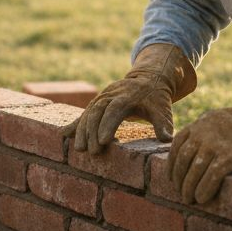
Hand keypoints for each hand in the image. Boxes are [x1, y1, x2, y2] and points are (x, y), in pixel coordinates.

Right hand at [63, 43, 194, 152]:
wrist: (148, 78)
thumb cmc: (156, 97)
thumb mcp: (163, 108)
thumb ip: (164, 123)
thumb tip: (167, 139)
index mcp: (127, 96)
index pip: (114, 109)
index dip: (107, 125)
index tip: (103, 142)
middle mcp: (111, 95)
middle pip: (97, 111)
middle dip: (91, 131)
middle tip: (91, 152)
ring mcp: (102, 98)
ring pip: (88, 113)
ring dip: (81, 131)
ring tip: (79, 150)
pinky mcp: (97, 103)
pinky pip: (84, 114)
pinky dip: (74, 124)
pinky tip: (64, 136)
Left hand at [167, 66, 231, 203]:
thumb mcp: (218, 121)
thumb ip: (203, 134)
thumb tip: (192, 155)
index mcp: (198, 124)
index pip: (176, 146)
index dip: (171, 165)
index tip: (171, 179)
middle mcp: (203, 133)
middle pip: (183, 161)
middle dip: (180, 180)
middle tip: (181, 194)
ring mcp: (217, 144)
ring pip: (195, 170)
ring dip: (190, 188)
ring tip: (191, 199)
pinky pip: (213, 176)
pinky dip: (205, 189)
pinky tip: (203, 198)